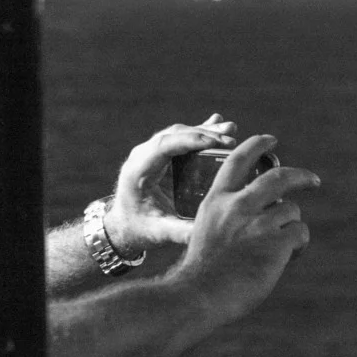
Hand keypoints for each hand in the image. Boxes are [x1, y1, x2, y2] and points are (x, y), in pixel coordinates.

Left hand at [103, 115, 237, 255]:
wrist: (124, 225)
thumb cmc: (140, 229)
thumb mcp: (158, 233)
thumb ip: (179, 232)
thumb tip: (207, 233)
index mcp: (138, 170)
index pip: (163, 146)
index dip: (189, 140)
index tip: (215, 142)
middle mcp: (143, 156)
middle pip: (175, 134)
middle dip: (204, 134)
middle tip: (231, 139)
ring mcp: (152, 152)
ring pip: (180, 133)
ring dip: (206, 131)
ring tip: (232, 129)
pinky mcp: (163, 155)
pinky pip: (182, 137)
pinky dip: (201, 132)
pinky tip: (219, 123)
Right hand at [162, 132, 318, 327]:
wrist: (200, 295)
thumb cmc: (203, 271)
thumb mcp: (207, 230)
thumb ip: (230, 215)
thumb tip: (266, 208)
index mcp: (217, 200)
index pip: (237, 160)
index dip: (256, 145)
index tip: (271, 140)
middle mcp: (238, 206)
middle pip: (278, 177)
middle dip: (300, 176)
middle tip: (313, 181)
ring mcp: (258, 223)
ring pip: (291, 210)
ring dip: (291, 226)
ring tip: (281, 247)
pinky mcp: (276, 242)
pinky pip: (300, 233)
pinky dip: (299, 245)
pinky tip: (289, 257)